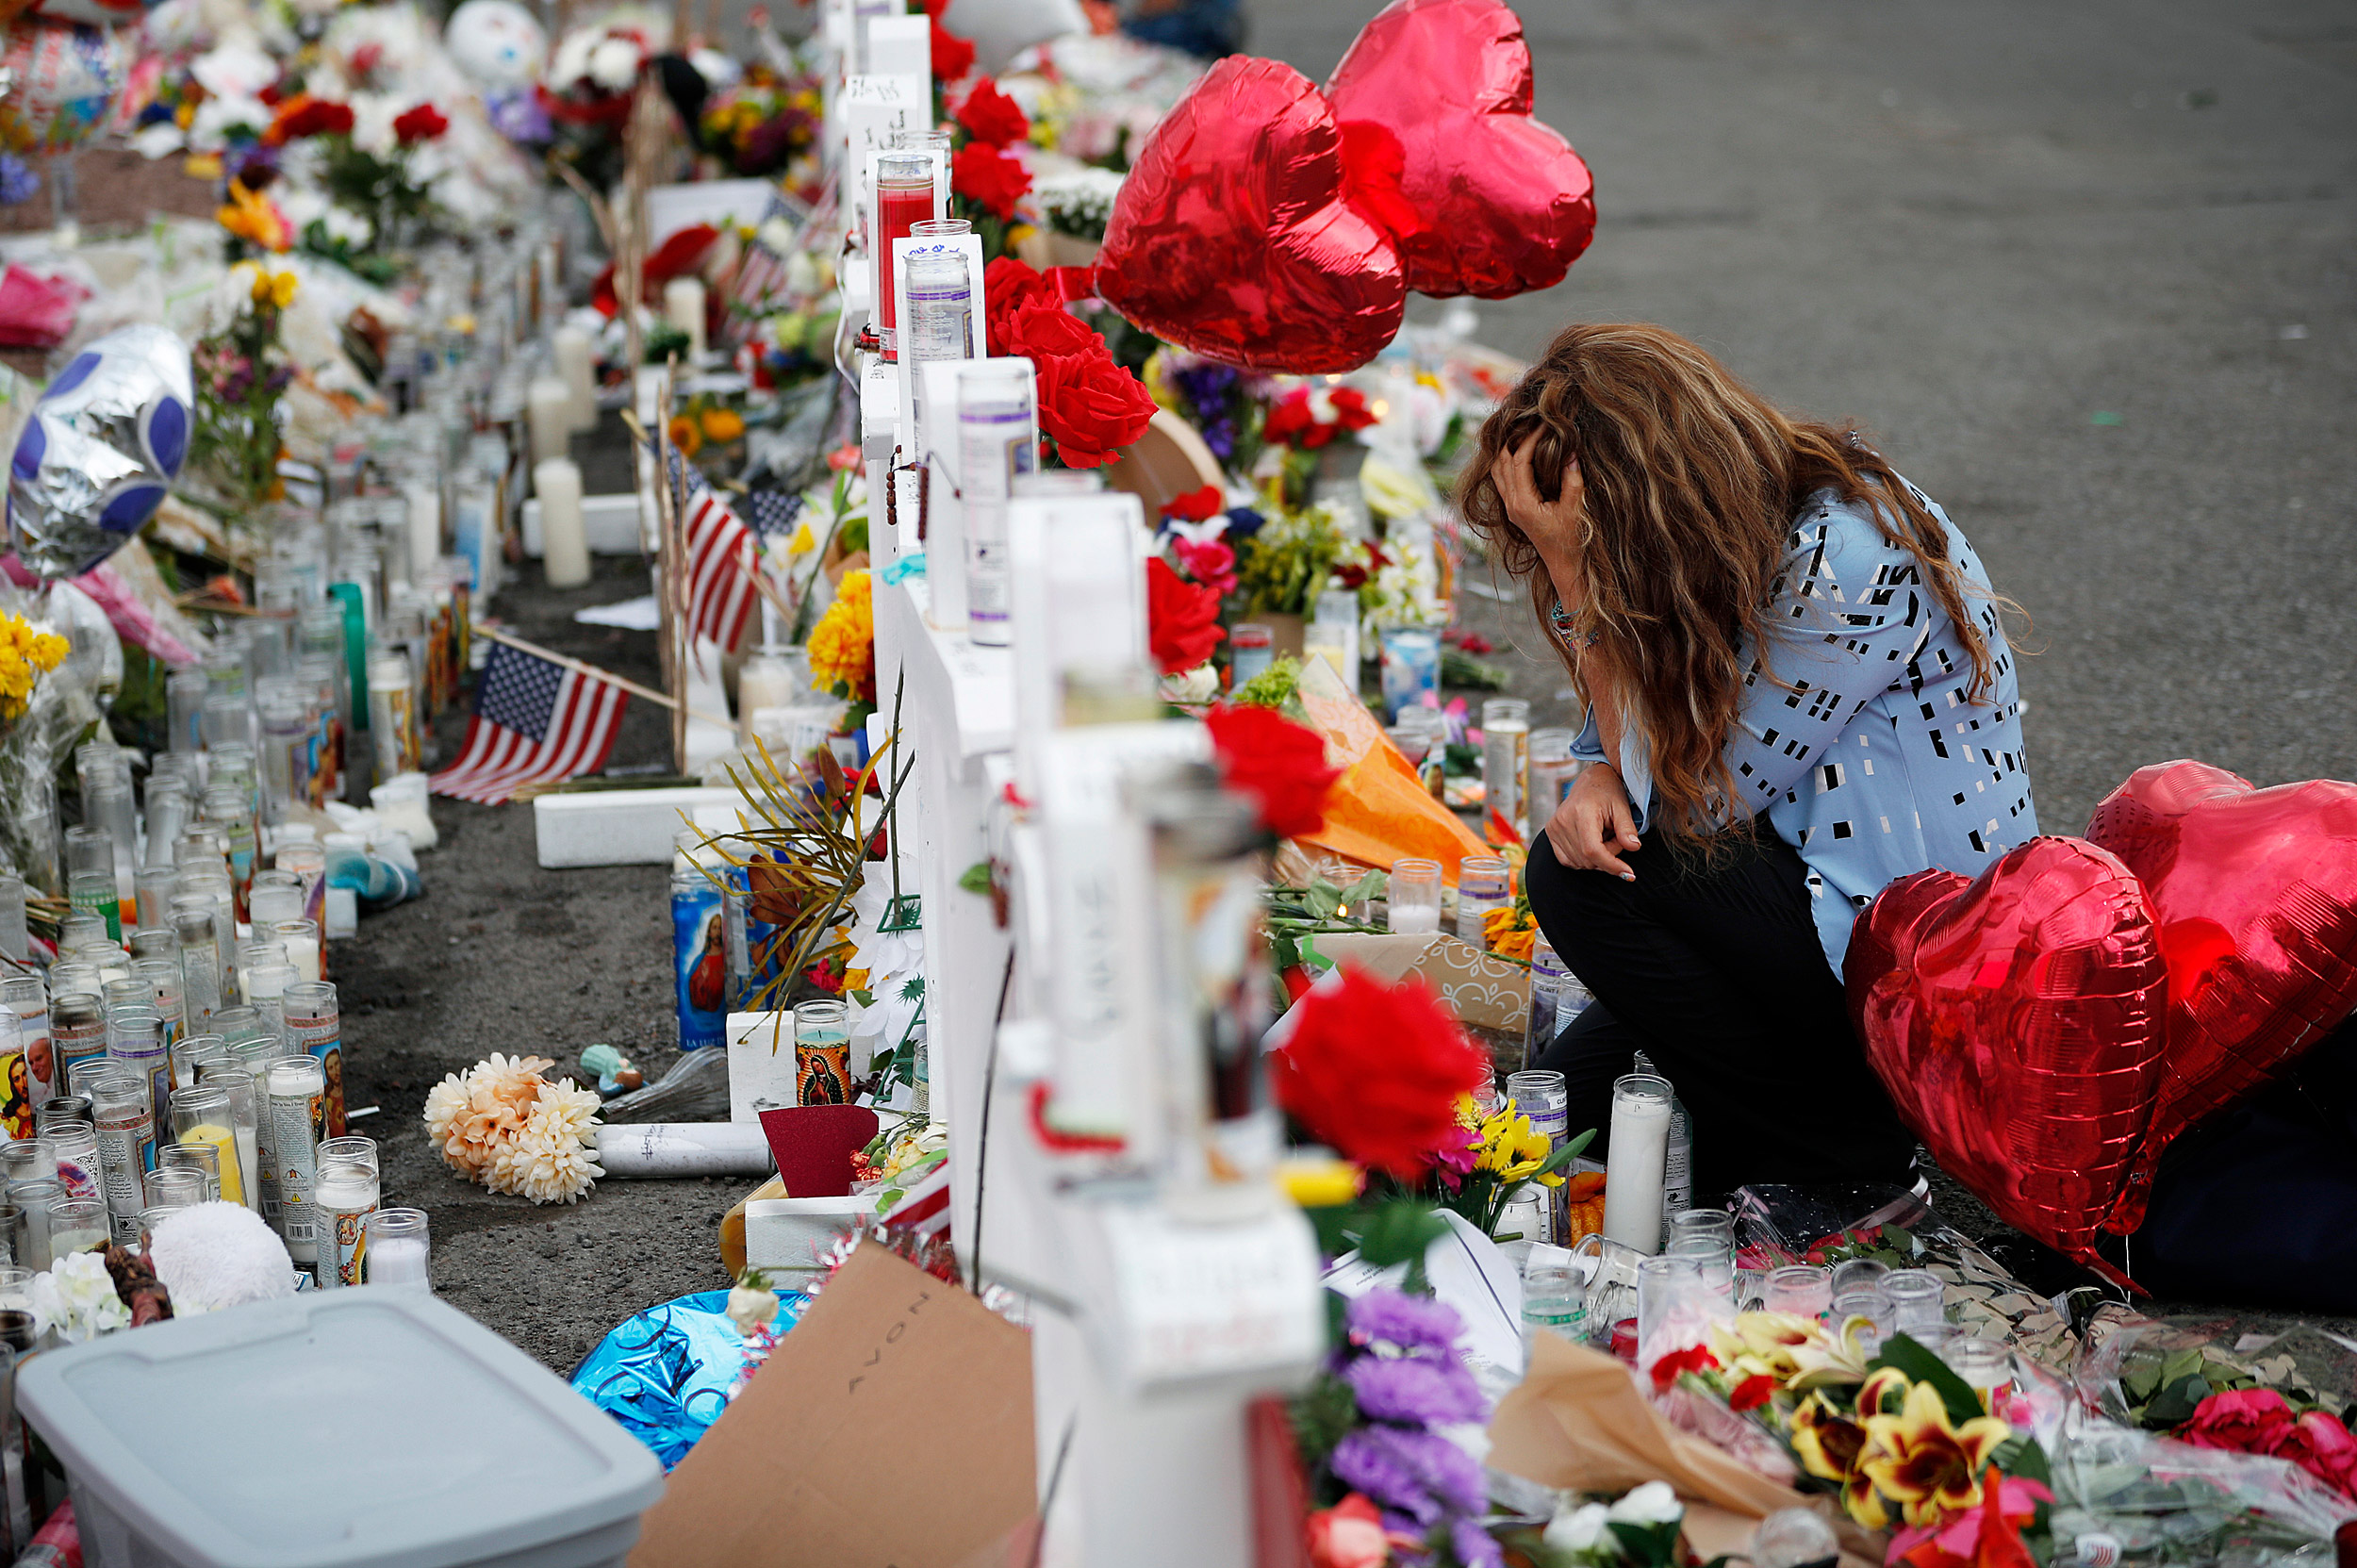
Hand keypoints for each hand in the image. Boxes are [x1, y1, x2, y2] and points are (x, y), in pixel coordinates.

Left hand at [1492, 436, 1584, 566]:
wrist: (1564, 565)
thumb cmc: (1571, 541)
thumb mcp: (1575, 509)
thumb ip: (1572, 480)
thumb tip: (1571, 452)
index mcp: (1522, 503)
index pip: (1519, 461)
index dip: (1529, 440)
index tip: (1542, 425)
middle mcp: (1512, 504)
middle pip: (1501, 463)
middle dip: (1513, 440)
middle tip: (1528, 424)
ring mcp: (1511, 508)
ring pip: (1497, 472)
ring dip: (1505, 451)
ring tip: (1521, 434)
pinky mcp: (1515, 510)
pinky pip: (1503, 481)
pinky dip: (1507, 464)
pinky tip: (1519, 453)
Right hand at [1546, 763, 1640, 880]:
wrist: (1591, 781)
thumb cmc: (1609, 792)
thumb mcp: (1623, 808)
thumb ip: (1628, 829)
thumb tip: (1634, 847)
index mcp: (1581, 813)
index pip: (1592, 850)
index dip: (1611, 865)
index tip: (1628, 874)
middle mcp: (1562, 821)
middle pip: (1587, 858)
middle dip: (1608, 857)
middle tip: (1617, 838)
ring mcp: (1553, 828)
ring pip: (1579, 862)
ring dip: (1597, 858)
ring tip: (1604, 836)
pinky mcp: (1550, 833)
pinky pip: (1568, 860)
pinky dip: (1584, 858)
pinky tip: (1592, 843)